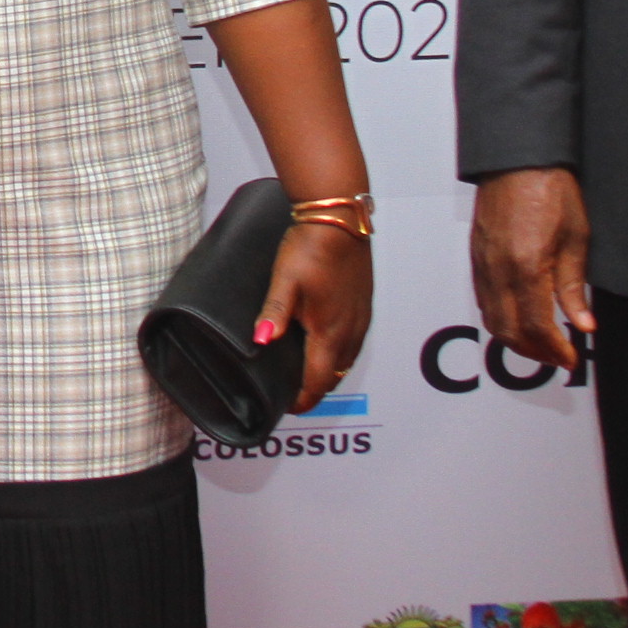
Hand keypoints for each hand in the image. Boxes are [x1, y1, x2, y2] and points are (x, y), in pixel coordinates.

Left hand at [257, 220, 372, 413]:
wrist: (340, 220)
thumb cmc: (311, 248)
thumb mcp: (284, 281)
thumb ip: (274, 313)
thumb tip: (262, 341)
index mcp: (330, 331)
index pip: (320, 381)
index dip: (305, 399)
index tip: (289, 406)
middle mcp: (351, 330)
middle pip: (336, 375)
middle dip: (316, 389)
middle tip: (294, 392)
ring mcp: (361, 318)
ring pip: (348, 360)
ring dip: (330, 372)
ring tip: (307, 372)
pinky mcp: (364, 305)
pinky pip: (355, 342)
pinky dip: (340, 353)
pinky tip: (325, 343)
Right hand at [472, 166, 594, 370]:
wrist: (518, 159)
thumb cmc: (550, 189)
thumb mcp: (576, 239)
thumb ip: (574, 287)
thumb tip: (583, 324)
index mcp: (527, 266)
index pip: (537, 326)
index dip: (555, 349)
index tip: (570, 358)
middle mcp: (498, 270)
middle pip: (509, 331)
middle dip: (534, 352)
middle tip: (558, 357)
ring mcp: (483, 264)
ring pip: (491, 319)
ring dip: (515, 339)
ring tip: (541, 344)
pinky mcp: (476, 257)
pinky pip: (483, 300)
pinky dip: (500, 319)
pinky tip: (519, 318)